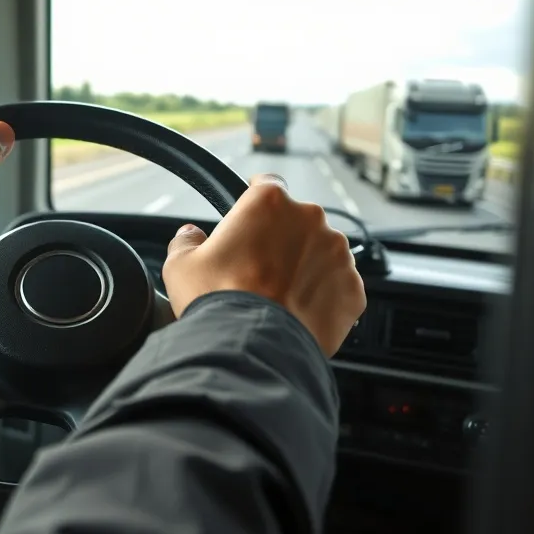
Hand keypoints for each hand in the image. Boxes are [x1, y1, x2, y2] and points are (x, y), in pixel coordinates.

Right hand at [162, 173, 365, 356]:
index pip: (267, 184)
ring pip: (321, 253)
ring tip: (279, 295)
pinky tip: (298, 313)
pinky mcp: (353, 290)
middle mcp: (310, 219)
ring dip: (305, 266)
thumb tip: (189, 235)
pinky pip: (339, 286)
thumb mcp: (181, 264)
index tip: (250, 217)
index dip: (255, 201)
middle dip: (281, 239)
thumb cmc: (218, 301)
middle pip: (297, 221)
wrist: (254, 348)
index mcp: (270, 202)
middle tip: (258, 268)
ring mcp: (337, 255)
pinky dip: (324, 296)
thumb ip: (186, 240)